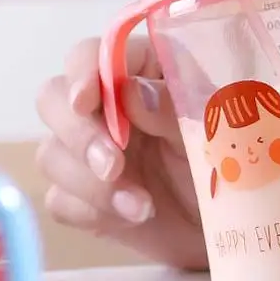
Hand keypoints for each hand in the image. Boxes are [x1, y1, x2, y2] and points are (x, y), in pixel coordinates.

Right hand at [35, 36, 206, 268]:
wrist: (229, 227)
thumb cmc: (227, 165)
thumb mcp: (211, 131)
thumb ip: (172, 107)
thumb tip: (129, 90)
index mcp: (141, 71)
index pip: (92, 54)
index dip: (82, 72)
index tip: (84, 101)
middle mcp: (107, 105)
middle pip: (53, 98)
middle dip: (77, 134)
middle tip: (113, 166)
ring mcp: (88, 150)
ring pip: (50, 153)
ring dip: (90, 183)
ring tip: (141, 206)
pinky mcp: (82, 195)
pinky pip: (59, 199)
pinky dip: (92, 212)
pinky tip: (132, 218)